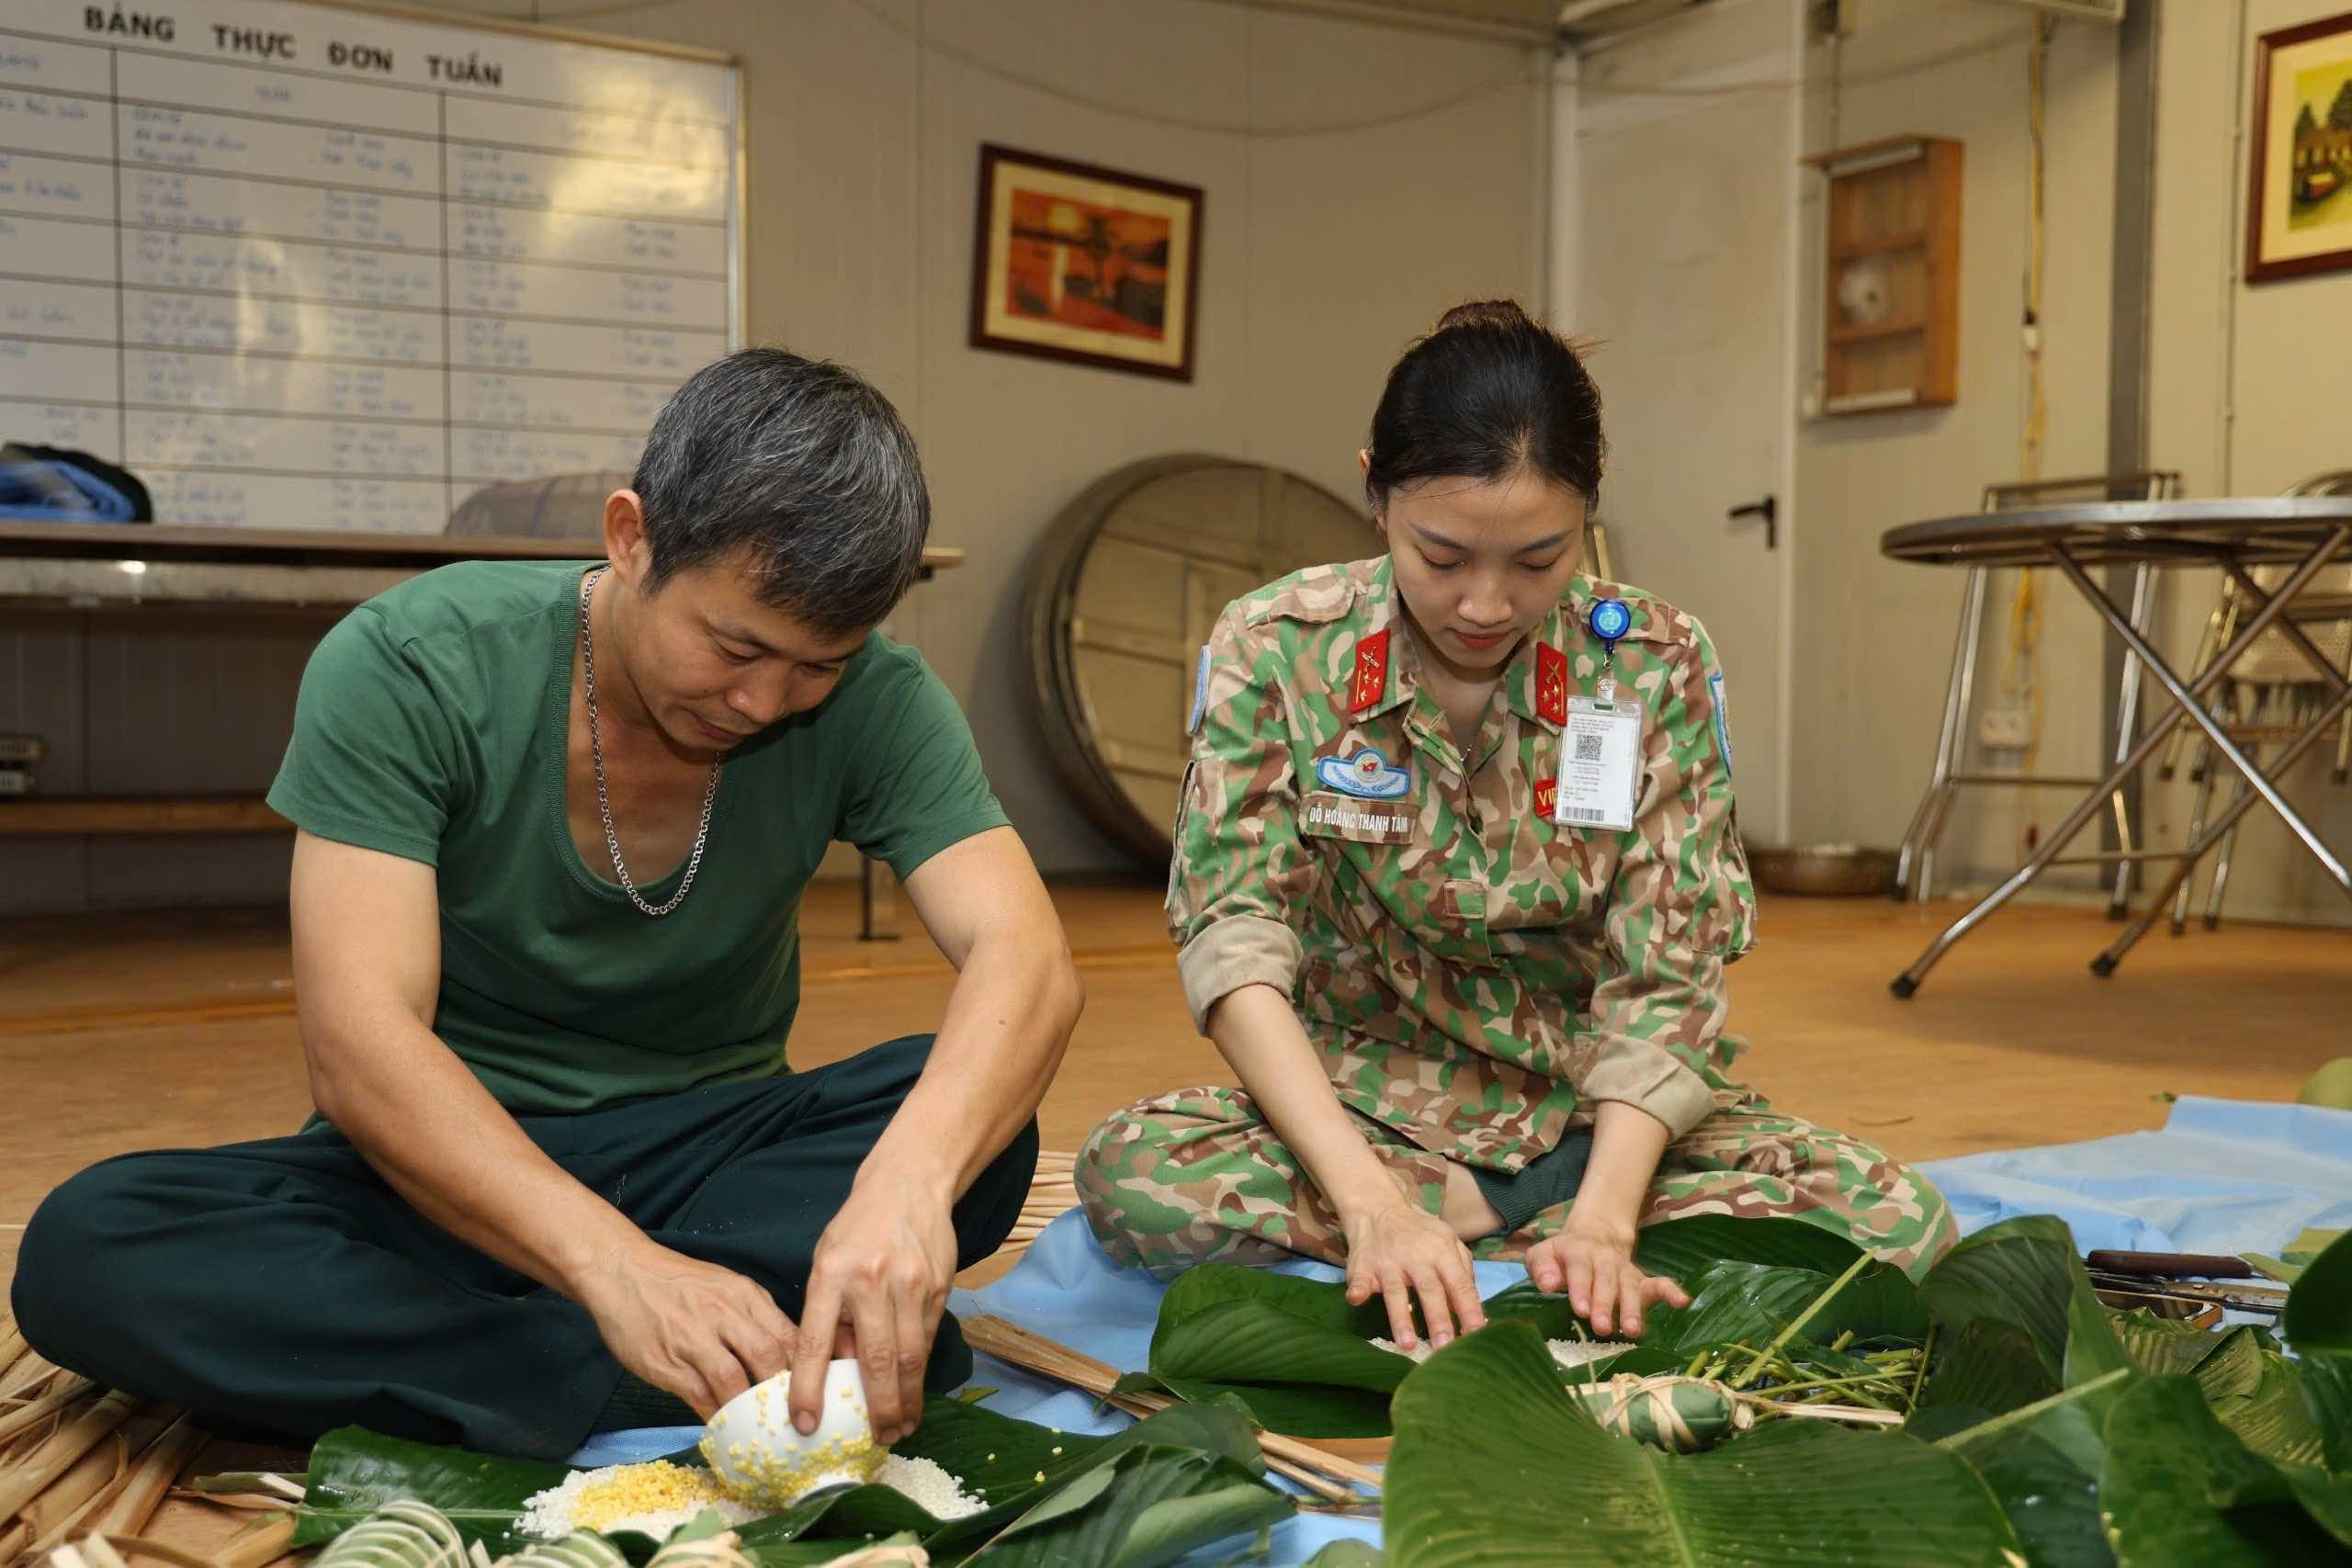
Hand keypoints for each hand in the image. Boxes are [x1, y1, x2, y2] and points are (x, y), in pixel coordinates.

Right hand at [572, 1240, 798, 1418]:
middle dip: (783, 1392)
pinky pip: (697, 1395)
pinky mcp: (665, 1362)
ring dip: (749, 1408)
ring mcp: (692, 1339)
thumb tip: (787, 1356)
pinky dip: (715, 1414)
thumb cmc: (679, 1283)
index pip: (788, 1334)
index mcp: (745, 1296)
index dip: (806, 1367)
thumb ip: (756, 1317)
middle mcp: (723, 1314)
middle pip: (766, 1356)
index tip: (816, 1392)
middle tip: (793, 1417)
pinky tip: (725, 1426)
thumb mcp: (727, 1286)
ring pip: (732, 1379)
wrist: (624, 1271)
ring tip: (761, 1427)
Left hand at [788, 1177, 959, 1445]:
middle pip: (877, 1360)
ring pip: (910, 1357)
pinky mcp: (938, 1287)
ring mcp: (910, 1286)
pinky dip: (920, 1372)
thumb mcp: (826, 1261)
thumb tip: (834, 1370)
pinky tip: (915, 1392)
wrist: (910, 1184)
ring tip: (900, 1427)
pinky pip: (927, 1339)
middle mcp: (872, 1282)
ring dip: (906, 1400)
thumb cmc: (858, 1228)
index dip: (808, 1387)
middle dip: (877, 1408)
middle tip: (877, 1440)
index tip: (806, 1423)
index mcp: (831, 1275)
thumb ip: (827, 1312)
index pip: (815, 1341)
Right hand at [1341, 1201, 1486, 1351]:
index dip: (1470, 1311)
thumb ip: (1463, 1270)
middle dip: (1439, 1320)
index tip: (1477, 1336)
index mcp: (1443, 1252)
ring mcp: (1389, 1262)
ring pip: (1396, 1291)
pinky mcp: (1364, 1266)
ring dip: (1401, 1318)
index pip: (1460, 1285)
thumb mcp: (1448, 1241)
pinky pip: (1360, 1279)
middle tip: (1445, 1348)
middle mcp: (1417, 1258)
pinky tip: (1356, 1300)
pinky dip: (1358, 1289)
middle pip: (1430, 1290)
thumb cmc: (1420, 1234)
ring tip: (1407, 1345)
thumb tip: (1475, 1307)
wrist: (1379, 1209)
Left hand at [1522, 1216, 1689, 1337]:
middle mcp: (1604, 1260)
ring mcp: (1624, 1271)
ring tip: (1632, 1331)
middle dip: (1605, 1304)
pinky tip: (1682, 1301)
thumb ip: (1541, 1267)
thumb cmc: (1561, 1255)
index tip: (1579, 1308)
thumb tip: (1548, 1284)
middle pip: (1606, 1280)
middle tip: (1602, 1327)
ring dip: (1632, 1309)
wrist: (1592, 1237)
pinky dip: (1671, 1291)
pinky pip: (1658, 1284)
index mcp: (1578, 1251)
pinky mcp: (1641, 1281)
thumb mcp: (1543, 1254)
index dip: (1580, 1288)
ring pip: (1630, 1287)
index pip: (1580, 1268)